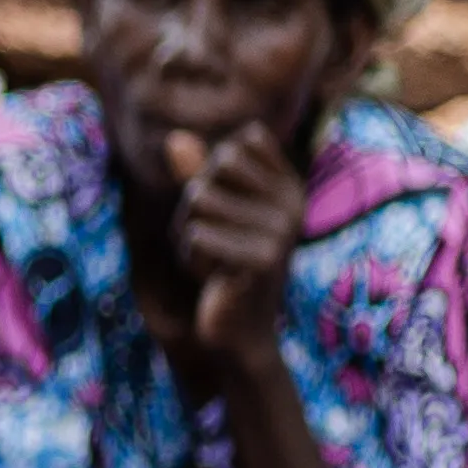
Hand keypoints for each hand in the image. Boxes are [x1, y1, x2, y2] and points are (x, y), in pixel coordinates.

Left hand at [156, 123, 307, 377]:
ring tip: (214, 258)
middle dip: (196, 202)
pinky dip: (191, 256)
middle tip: (215, 237)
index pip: (239, 144)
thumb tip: (174, 138)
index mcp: (290, 187)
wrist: (239, 329)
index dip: (214, 172)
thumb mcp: (211, 210)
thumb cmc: (223, 261)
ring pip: (199, 199)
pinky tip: (213, 277)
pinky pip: (197, 234)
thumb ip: (196, 171)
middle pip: (215, 167)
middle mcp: (293, 205)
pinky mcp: (263, 260)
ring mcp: (281, 232)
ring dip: (189, 231)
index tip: (229, 211)